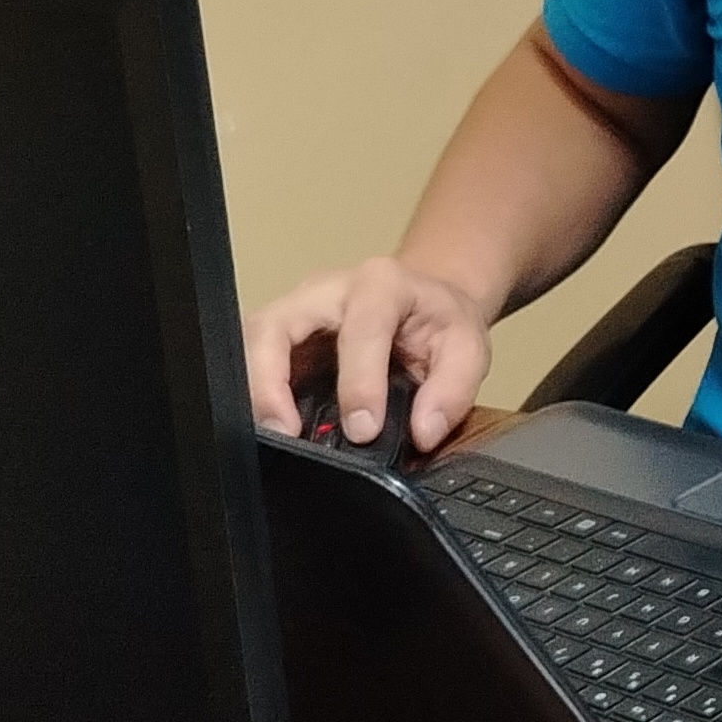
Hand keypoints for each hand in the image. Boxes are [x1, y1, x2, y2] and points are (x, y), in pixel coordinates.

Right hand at [242, 257, 493, 455]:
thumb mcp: (470, 348)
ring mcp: (295, 310)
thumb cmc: (441, 322)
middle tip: (286, 432)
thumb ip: (453, 391)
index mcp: (381, 284)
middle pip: (275, 325)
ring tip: (274, 436)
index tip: (363, 431)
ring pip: (251, 341)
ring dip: (254, 391)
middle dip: (269, 382)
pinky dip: (255, 394)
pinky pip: (251, 359)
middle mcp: (326, 289)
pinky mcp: (279, 335)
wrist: (427, 301)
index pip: (360, 330)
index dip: (359, 383)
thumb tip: (422, 433)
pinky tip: (271, 426)